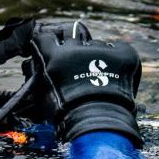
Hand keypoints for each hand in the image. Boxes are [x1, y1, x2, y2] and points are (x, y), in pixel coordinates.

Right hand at [25, 21, 142, 145]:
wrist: (98, 123)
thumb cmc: (66, 115)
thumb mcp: (42, 94)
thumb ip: (38, 74)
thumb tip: (35, 64)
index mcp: (53, 56)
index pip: (45, 36)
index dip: (50, 42)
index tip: (54, 48)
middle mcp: (76, 48)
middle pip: (73, 35)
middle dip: (74, 48)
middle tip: (78, 64)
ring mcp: (101, 50)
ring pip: (96, 44)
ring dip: (96, 56)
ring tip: (99, 78)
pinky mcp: (123, 55)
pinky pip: (119, 49)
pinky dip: (117, 59)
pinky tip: (115, 75)